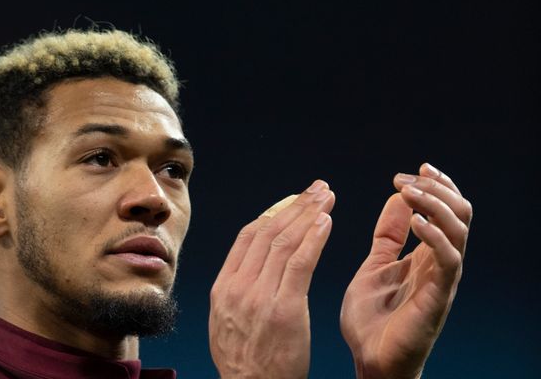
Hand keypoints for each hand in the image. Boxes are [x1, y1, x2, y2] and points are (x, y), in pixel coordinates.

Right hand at [209, 180, 334, 378]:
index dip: (272, 214)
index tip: (292, 202)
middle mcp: (237, 287)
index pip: (247, 238)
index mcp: (223, 288)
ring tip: (326, 197)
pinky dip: (314, 238)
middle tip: (316, 188)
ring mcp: (259, 297)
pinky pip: (301, 264)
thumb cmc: (246, 365)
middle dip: (294, 206)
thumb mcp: (226, 324)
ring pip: (284, 242)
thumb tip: (250, 270)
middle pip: (267, 232)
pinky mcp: (284, 309)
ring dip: (308, 214)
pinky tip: (326, 222)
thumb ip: (237, 293)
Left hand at [340, 163, 471, 378]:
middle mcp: (439, 265)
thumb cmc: (372, 320)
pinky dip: (436, 236)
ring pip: (459, 231)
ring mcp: (441, 280)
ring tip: (408, 192)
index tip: (415, 169)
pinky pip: (449, 261)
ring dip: (436, 205)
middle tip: (406, 178)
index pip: (447, 211)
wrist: (368, 361)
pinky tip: (415, 222)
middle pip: (460, 214)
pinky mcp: (437, 298)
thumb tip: (397, 197)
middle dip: (437, 188)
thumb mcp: (375, 265)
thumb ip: (388, 236)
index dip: (437, 186)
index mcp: (425, 256)